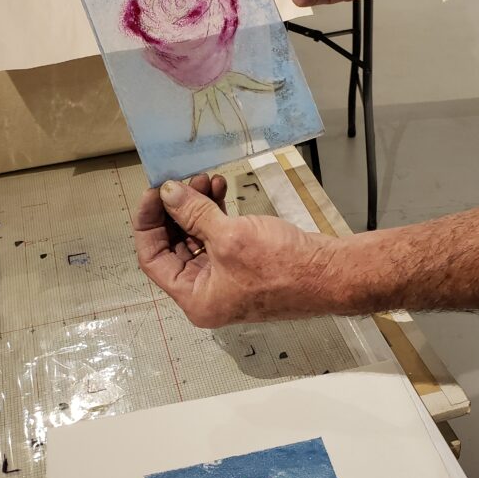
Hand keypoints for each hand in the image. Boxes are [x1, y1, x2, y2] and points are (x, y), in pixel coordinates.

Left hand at [133, 176, 343, 326]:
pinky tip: (220, 188)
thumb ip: (192, 213)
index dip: (149, 223)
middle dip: (176, 210)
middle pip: (174, 247)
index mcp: (195, 298)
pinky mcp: (243, 266)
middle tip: (181, 180)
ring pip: (196, 239)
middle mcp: (206, 294)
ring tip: (205, 179)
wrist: (329, 274)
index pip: (153, 259)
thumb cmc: (282, 267)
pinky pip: (218, 238)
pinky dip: (215, 214)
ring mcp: (226, 281)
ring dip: (197, 208)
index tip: (155, 192)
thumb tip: (167, 193)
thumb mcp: (229, 236)